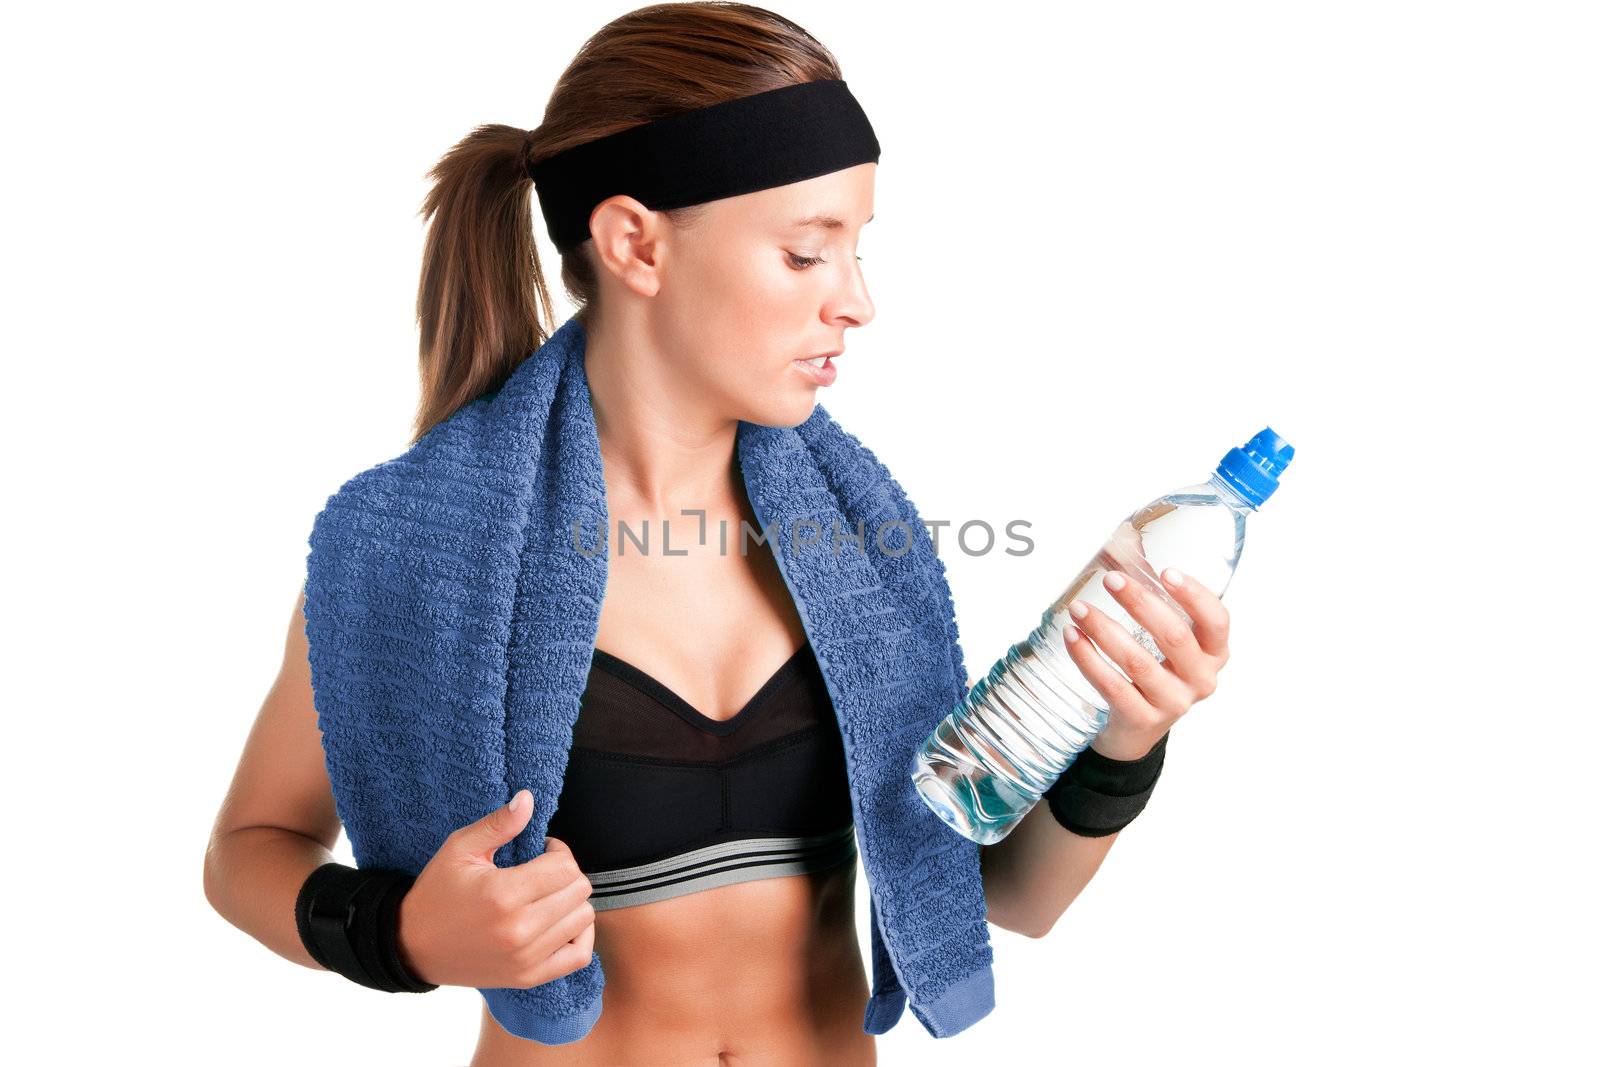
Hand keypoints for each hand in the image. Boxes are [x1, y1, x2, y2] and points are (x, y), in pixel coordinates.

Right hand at [397, 789, 596, 989]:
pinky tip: (560, 922)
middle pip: (579, 891)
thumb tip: (528, 798)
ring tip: (548, 894)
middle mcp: (519, 930)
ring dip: (572, 901)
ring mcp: (526, 959)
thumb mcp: (459, 849)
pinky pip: (579, 956)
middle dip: (567, 873)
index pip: (565, 867)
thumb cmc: (437, 893)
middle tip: (544, 871)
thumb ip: (498, 824)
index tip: (541, 850)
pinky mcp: (528, 978)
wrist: (412, 946)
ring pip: (583, 919)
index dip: (558, 851)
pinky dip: (579, 936)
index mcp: (503, 895)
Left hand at [1062, 567, 1230, 760]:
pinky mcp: (1142, 719)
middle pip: (1175, 637)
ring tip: (1079, 608)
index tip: (1166, 571)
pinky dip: (1088, 658)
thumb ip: (1154, 601)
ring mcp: (1174, 703)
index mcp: (1214, 654)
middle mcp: (1200, 680)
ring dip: (1104, 629)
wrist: (1136, 728)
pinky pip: (1112, 685)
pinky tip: (1072, 637)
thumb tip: (1118, 548)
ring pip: (1138, 662)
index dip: (1195, 596)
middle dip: (1140, 604)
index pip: (1217, 622)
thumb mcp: (1165, 641)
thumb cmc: (1153, 670)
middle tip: (1111, 580)